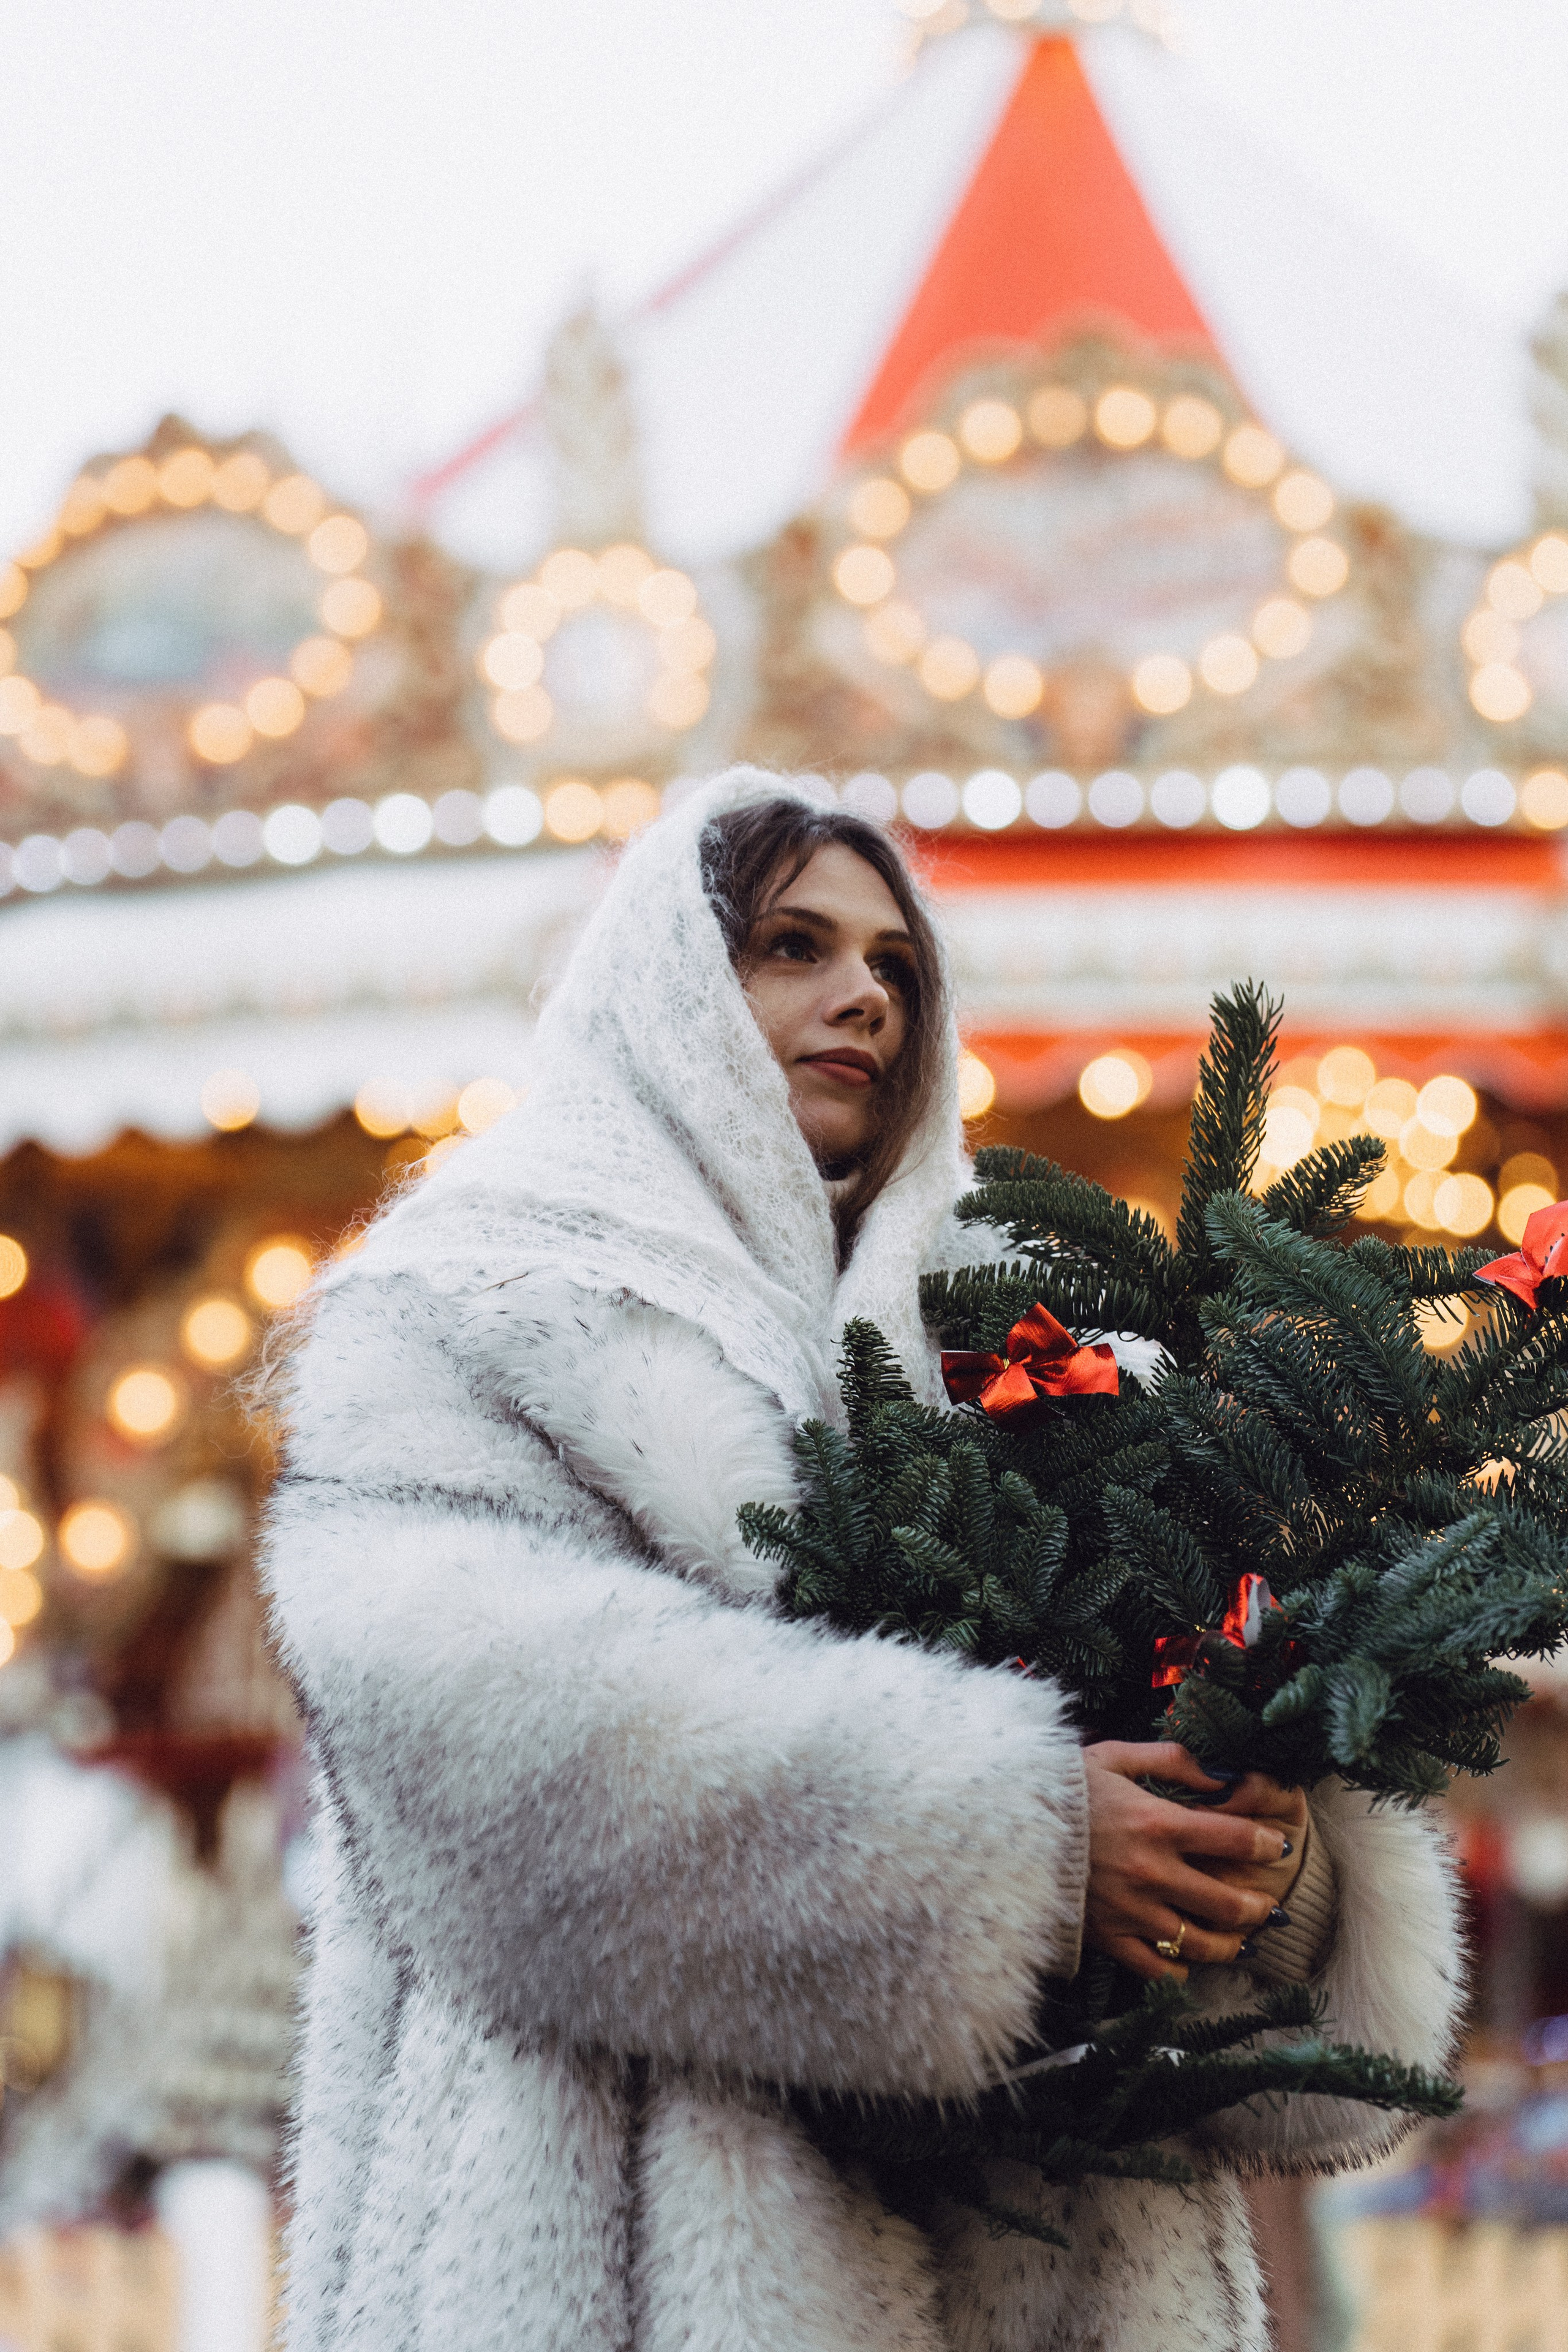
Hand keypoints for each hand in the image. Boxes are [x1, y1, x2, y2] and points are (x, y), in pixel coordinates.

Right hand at [1083, 1741, 1294, 1981]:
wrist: (1000, 1825)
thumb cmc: (1060, 1787)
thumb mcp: (1115, 1757)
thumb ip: (1173, 1760)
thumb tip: (1222, 1773)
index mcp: (1158, 1823)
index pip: (1235, 1840)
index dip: (1266, 1844)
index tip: (1277, 1846)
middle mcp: (1152, 1872)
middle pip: (1228, 1903)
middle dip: (1259, 1906)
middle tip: (1268, 1904)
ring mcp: (1131, 1911)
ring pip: (1201, 1943)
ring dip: (1232, 1944)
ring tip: (1242, 1939)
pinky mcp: (1108, 1937)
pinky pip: (1157, 1969)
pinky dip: (1181, 1969)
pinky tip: (1188, 1960)